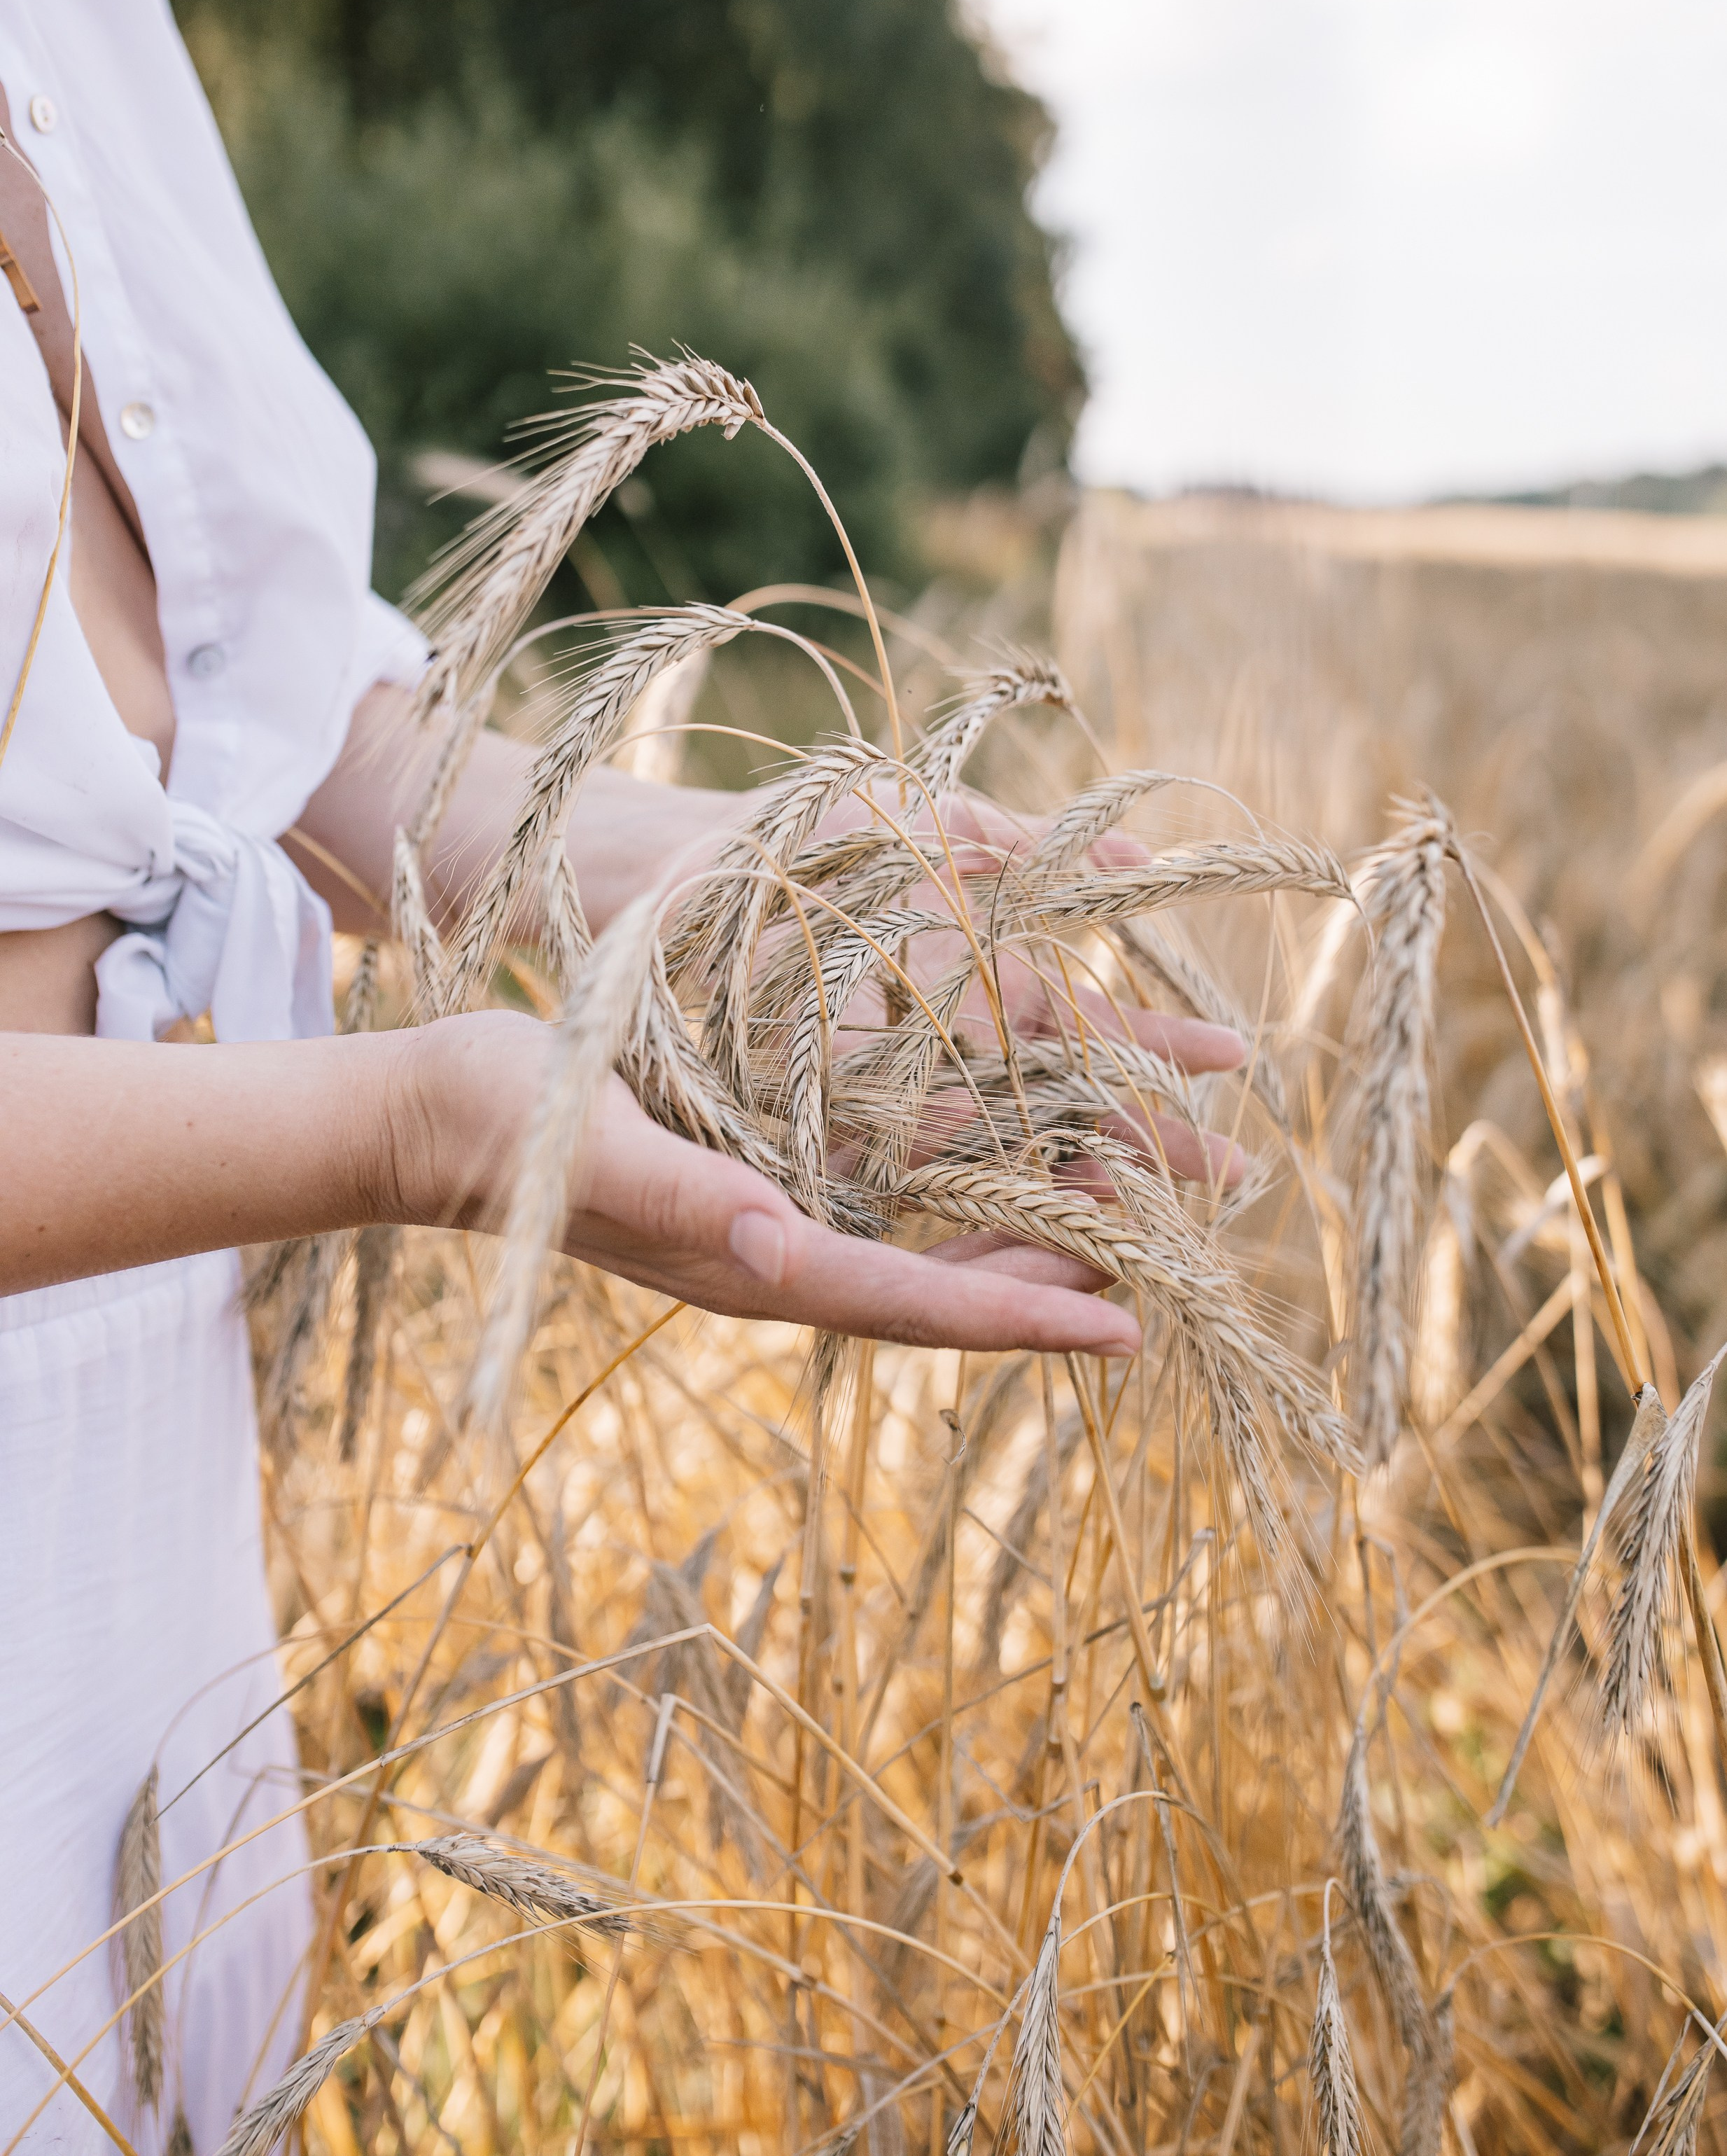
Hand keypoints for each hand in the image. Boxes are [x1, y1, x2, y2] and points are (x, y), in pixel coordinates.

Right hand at [402, 1015, 1138, 1355]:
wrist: (424, 1117)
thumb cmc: (500, 1120)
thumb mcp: (592, 1147)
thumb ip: (686, 1201)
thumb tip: (782, 1251)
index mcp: (747, 1260)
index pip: (911, 1304)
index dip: (1021, 1317)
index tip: (1125, 1325)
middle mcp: (768, 1256)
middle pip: (935, 1294)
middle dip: (1046, 1287)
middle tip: (1160, 1265)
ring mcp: (758, 1226)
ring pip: (915, 1254)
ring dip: (1011, 1245)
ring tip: (1108, 1220)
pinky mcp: (743, 1184)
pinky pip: (874, 1207)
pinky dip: (946, 1199)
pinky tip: (992, 1168)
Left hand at [812, 784, 1248, 1187]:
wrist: (692, 863)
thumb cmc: (818, 837)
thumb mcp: (941, 824)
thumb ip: (1033, 844)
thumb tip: (1143, 858)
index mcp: (989, 985)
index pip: (1093, 1027)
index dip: (1162, 1044)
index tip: (1234, 1056)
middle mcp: (958, 1050)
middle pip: (1067, 1102)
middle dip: (1149, 1136)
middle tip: (1237, 1171)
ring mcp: (898, 1090)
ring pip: (1005, 1142)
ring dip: (1077, 1176)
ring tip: (1150, 1211)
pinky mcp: (827, 1119)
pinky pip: (903, 1150)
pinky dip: (962, 1173)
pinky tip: (1026, 1207)